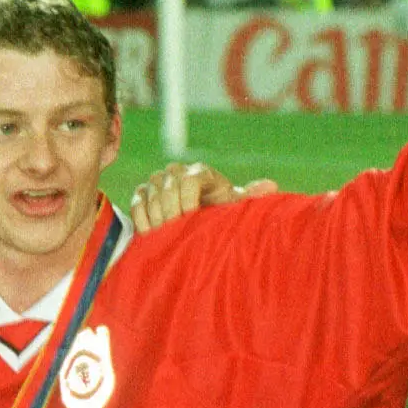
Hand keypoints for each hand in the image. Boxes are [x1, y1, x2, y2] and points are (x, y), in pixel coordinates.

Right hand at [127, 162, 276, 230]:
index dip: (187, 202)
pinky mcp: (142, 193)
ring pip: (150, 195)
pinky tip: (150, 234)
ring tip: (165, 235)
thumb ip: (250, 197)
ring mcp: (157, 182)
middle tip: (176, 233)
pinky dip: (142, 219)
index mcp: (201, 172)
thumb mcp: (237, 208)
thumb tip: (270, 186)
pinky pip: (136, 203)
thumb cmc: (222, 215)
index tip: (190, 220)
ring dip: (157, 217)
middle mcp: (177, 171)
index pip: (188, 180)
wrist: (202, 222)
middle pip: (167, 188)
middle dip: (171, 213)